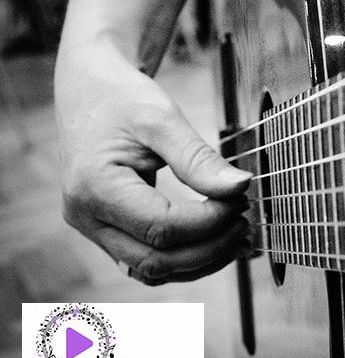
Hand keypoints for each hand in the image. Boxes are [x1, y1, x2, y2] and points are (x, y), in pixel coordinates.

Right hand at [55, 41, 251, 284]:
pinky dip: (183, 257)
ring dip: (199, 261)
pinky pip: (146, 259)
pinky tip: (216, 240)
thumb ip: (198, 159)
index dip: (209, 222)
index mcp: (94, 188)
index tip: (241, 199)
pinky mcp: (105, 228)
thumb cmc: (121, 97)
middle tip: (245, 221)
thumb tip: (241, 187)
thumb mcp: (161, 118)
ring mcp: (92, 227)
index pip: (162, 228)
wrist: (88, 88)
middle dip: (209, 248)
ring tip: (238, 235)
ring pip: (151, 270)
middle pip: (155, 260)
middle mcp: (86, 216)